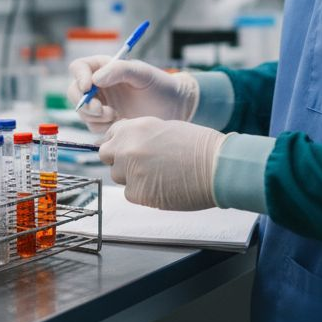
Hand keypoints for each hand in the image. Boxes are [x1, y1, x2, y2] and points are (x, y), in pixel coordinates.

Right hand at [68, 56, 199, 133]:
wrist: (174, 109)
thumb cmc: (160, 86)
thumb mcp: (142, 73)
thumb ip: (120, 70)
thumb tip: (96, 78)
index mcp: (104, 68)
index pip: (79, 68)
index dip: (79, 77)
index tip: (88, 87)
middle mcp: (99, 86)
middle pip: (74, 92)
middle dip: (84, 103)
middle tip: (101, 110)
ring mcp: (101, 104)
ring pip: (82, 112)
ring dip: (95, 117)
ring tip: (117, 116)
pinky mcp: (106, 123)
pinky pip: (93, 127)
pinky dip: (103, 127)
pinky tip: (120, 124)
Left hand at [98, 117, 227, 210]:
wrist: (216, 165)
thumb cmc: (198, 146)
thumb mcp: (163, 128)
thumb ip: (140, 135)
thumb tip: (126, 144)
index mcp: (133, 128)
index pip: (109, 135)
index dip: (118, 143)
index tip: (126, 149)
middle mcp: (127, 148)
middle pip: (106, 156)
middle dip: (119, 160)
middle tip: (140, 164)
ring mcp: (130, 171)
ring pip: (118, 177)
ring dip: (131, 177)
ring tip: (158, 174)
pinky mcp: (138, 193)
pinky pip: (130, 194)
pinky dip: (143, 192)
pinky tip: (162, 186)